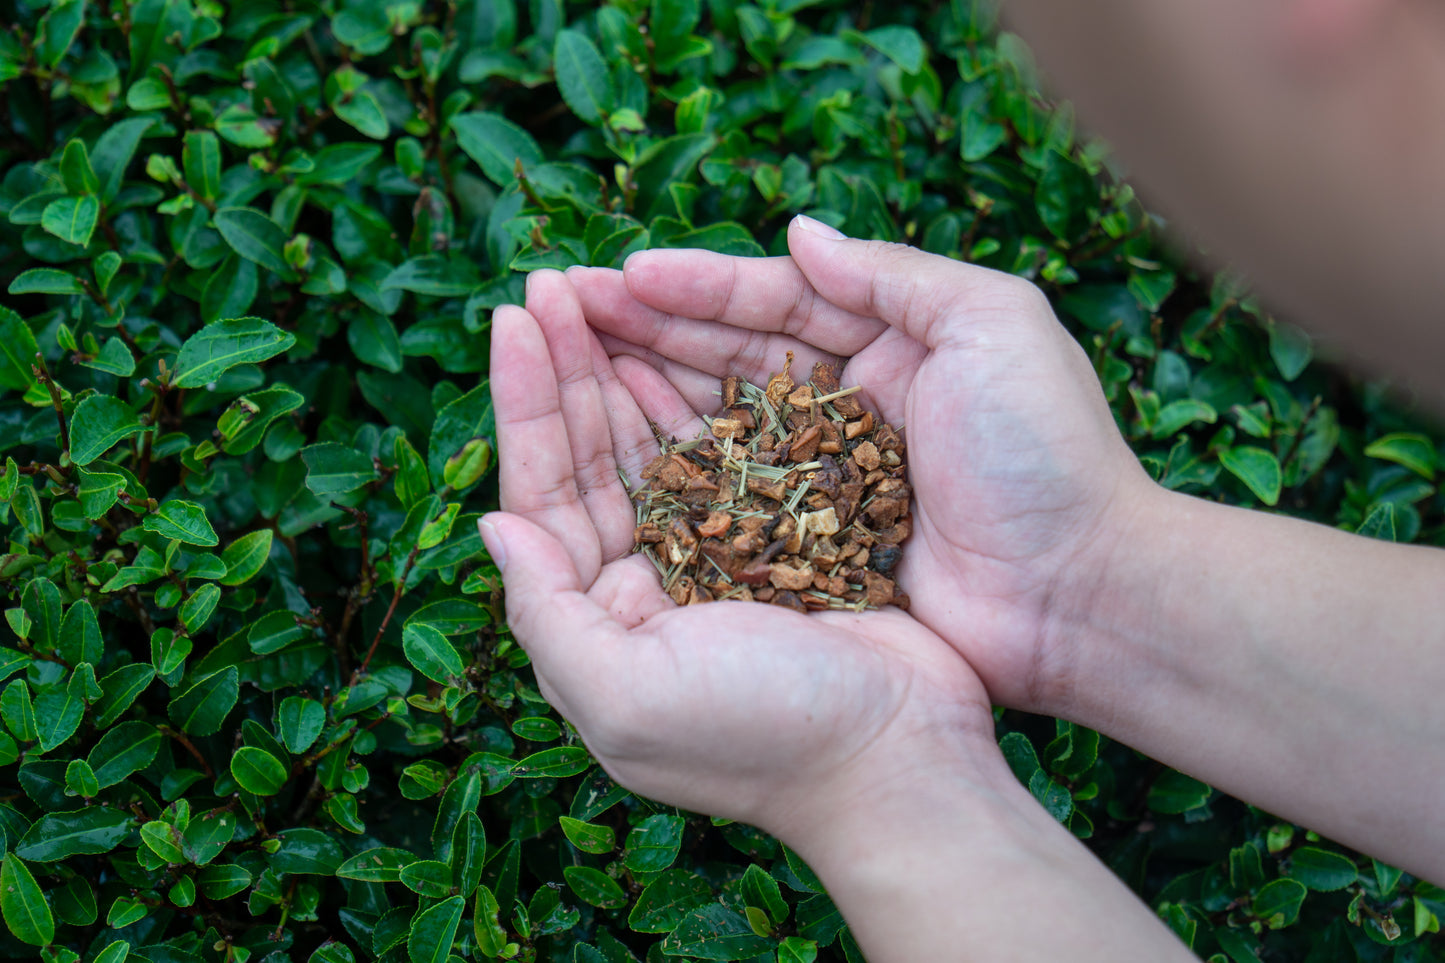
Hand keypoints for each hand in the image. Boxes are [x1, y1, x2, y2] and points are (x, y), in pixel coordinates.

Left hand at [478, 270, 998, 835]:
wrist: (901, 761)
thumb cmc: (763, 738)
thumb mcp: (625, 699)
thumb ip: (546, 616)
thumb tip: (492, 526)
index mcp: (601, 617)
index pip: (543, 493)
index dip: (525, 404)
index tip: (513, 319)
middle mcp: (649, 580)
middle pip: (592, 454)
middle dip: (567, 366)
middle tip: (548, 278)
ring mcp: (719, 551)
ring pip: (656, 440)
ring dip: (624, 366)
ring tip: (598, 288)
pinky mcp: (786, 529)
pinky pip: (732, 447)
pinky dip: (705, 393)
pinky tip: (685, 339)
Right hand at [566, 217, 1154, 713]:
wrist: (1078, 596)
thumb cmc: (1044, 455)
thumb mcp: (992, 326)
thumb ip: (894, 275)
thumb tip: (799, 233)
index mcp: (892, 344)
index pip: (774, 301)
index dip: (694, 287)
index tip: (620, 277)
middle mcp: (847, 406)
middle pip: (728, 354)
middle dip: (646, 328)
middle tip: (562, 307)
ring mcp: (824, 479)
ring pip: (717, 421)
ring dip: (643, 388)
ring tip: (567, 361)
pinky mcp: (811, 546)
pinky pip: (731, 498)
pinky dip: (677, 471)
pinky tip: (617, 450)